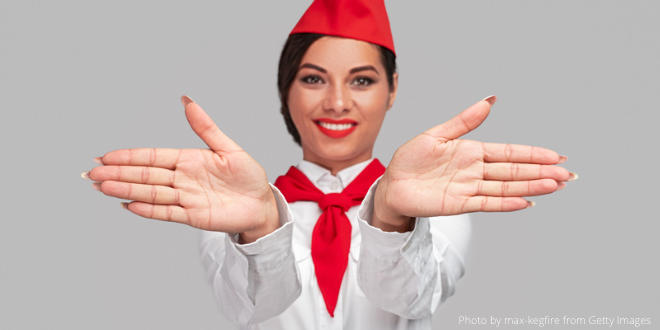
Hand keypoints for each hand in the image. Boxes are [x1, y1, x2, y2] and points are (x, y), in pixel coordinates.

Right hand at [85, 96, 278, 242]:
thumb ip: (206, 128)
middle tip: (91, 173)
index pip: (153, 157)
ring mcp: (186, 198)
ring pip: (151, 193)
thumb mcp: (228, 148)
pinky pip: (167, 212)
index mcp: (188, 160)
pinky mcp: (193, 216)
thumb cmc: (248, 175)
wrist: (262, 204)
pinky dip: (148, 209)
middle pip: (145, 175)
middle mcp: (183, 179)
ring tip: (103, 187)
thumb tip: (187, 101)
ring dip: (127, 190)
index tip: (105, 156)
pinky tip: (128, 205)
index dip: (130, 156)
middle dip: (118, 173)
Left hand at [372, 96, 575, 230]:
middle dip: (541, 172)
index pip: (509, 152)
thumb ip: (464, 122)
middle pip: (513, 171)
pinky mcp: (458, 203)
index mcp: (472, 152)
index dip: (532, 154)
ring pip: (505, 188)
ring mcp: (468, 188)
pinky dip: (506, 203)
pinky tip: (526, 201)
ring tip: (555, 186)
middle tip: (568, 175)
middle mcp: (475, 171)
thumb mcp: (436, 135)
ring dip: (530, 187)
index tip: (556, 155)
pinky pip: (486, 203)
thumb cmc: (410, 160)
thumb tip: (490, 101)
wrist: (391, 185)